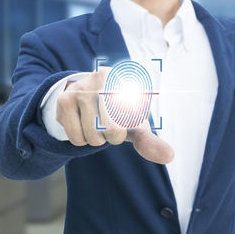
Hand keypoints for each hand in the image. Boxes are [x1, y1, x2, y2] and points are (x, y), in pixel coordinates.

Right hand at [56, 67, 173, 163]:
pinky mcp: (64, 99)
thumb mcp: (135, 124)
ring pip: (93, 137)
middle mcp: (105, 77)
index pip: (134, 122)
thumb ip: (150, 140)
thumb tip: (170, 156)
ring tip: (95, 122)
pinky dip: (82, 140)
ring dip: (97, 139)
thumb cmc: (118, 112)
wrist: (89, 95)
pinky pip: (76, 138)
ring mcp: (83, 87)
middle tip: (110, 124)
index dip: (128, 127)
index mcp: (129, 81)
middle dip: (113, 137)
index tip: (123, 115)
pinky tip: (83, 123)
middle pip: (113, 132)